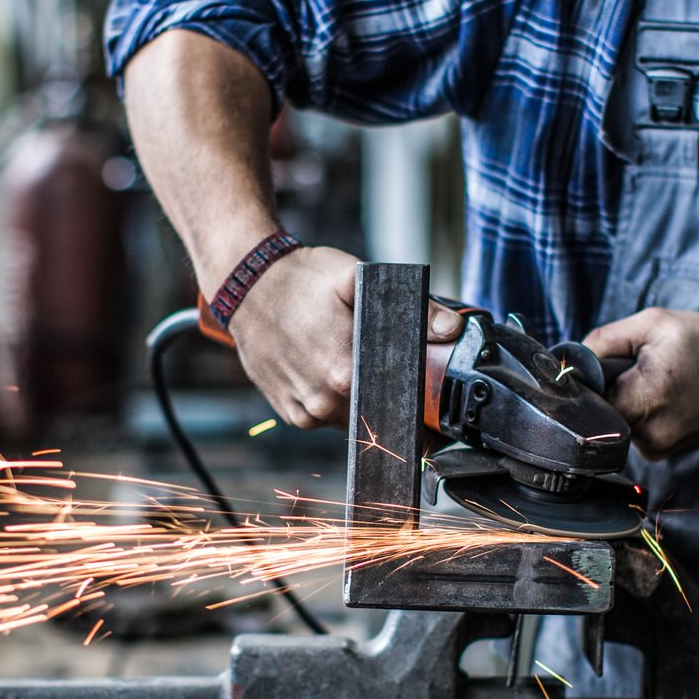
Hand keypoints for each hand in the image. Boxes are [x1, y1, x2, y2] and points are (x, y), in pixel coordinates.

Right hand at [225, 246, 463, 427]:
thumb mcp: (356, 279)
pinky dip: (332, 401)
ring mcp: (305, 410)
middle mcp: (325, 400)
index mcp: (346, 371)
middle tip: (384, 367)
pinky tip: (326, 372)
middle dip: (388, 397)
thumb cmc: (300, 279)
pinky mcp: (289, 413)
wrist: (245, 286)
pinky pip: (324, 419)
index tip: (424, 400)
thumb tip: (452, 329)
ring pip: (351, 419)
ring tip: (349, 363)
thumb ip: (412, 307)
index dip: (416, 404)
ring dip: (358, 400)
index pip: (398, 406)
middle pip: (377, 413)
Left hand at [582, 308, 698, 459]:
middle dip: (608, 385)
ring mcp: (655, 449)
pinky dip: (639, 409)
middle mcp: (647, 433)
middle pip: (599, 409)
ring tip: (658, 378)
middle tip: (638, 365)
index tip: (603, 362)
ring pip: (614, 419)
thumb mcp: (655, 324)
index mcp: (644, 399)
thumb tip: (573, 358)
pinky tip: (666, 394)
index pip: (586, 397)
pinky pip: (631, 428)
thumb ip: (605, 339)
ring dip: (625, 397)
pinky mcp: (661, 453)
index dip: (588, 377)